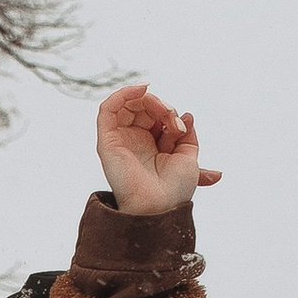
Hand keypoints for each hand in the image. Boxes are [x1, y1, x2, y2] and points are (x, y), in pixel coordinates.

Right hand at [95, 79, 220, 214]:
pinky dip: (122, 94)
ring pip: (126, 104)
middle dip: (160, 106)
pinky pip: (107, 109)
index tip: (182, 127)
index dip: (169, 114)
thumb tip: (187, 115)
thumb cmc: (174, 189)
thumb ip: (188, 135)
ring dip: (146, 99)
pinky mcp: (107, 141)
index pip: (156, 116)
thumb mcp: (189, 156)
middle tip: (173, 119)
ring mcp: (119, 140)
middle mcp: (133, 142)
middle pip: (142, 107)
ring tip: (162, 109)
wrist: (160, 206)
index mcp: (151, 146)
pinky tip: (141, 90)